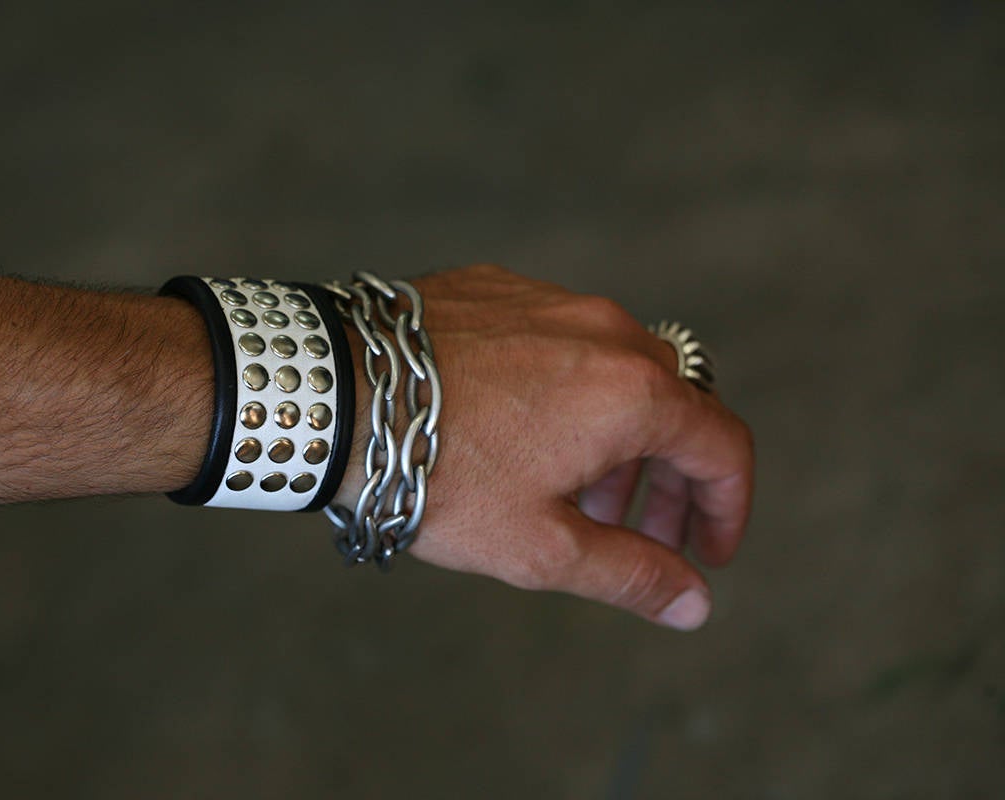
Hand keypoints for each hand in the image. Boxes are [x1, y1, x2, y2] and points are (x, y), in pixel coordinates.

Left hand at [381, 264, 753, 629]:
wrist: (335, 393)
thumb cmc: (436, 474)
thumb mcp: (540, 546)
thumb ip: (630, 573)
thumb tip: (693, 604)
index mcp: (632, 392)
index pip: (723, 446)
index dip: (726, 508)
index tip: (707, 552)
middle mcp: (604, 329)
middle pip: (673, 405)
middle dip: (666, 478)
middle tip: (635, 532)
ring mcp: (548, 299)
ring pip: (613, 368)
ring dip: (613, 434)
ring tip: (569, 491)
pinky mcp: (495, 286)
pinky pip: (557, 339)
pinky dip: (564, 390)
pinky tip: (517, 432)